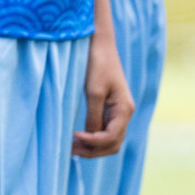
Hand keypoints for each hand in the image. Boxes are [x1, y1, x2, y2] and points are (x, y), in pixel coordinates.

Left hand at [74, 34, 133, 156]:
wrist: (99, 44)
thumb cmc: (97, 64)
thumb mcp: (94, 91)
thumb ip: (94, 116)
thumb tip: (91, 136)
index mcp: (124, 110)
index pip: (112, 137)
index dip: (93, 142)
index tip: (73, 136)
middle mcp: (124, 113)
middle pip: (113, 143)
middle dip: (93, 150)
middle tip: (69, 149)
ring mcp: (118, 111)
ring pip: (109, 139)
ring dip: (92, 146)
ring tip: (72, 146)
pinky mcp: (110, 107)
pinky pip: (104, 129)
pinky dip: (93, 136)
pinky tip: (78, 136)